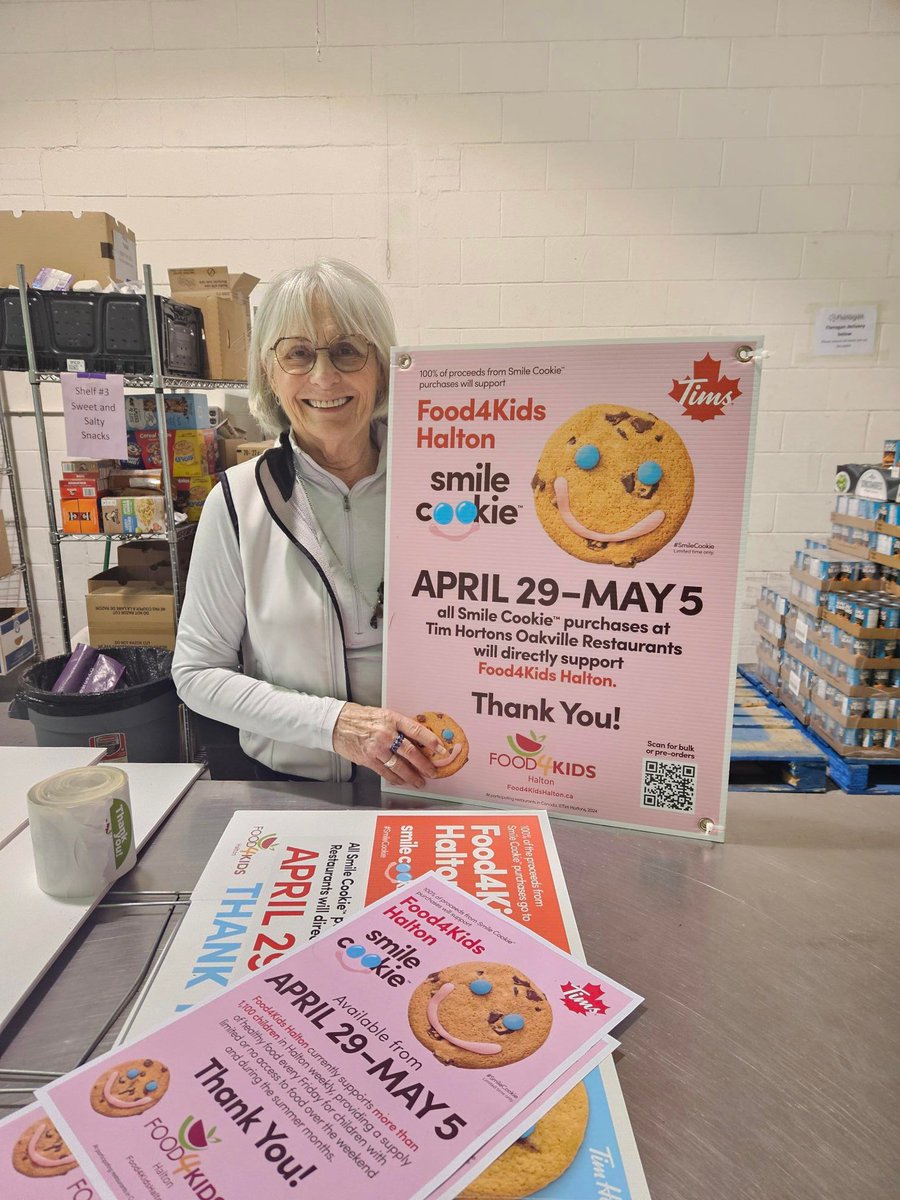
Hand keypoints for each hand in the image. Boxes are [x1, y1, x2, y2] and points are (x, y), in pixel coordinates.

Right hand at [332, 703, 447, 787]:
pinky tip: (401, 781)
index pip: (417, 731)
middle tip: (433, 772)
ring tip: (420, 782)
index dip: (431, 741)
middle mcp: (386, 733)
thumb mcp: (383, 715)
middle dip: (425, 765)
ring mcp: (377, 748)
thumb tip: (417, 740)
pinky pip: (386, 772)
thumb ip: (399, 727)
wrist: (337, 723)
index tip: (442, 749)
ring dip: (412, 776)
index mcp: (392, 719)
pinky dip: (395, 778)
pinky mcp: (368, 759)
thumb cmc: (361, 718)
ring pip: (400, 766)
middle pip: (411, 752)